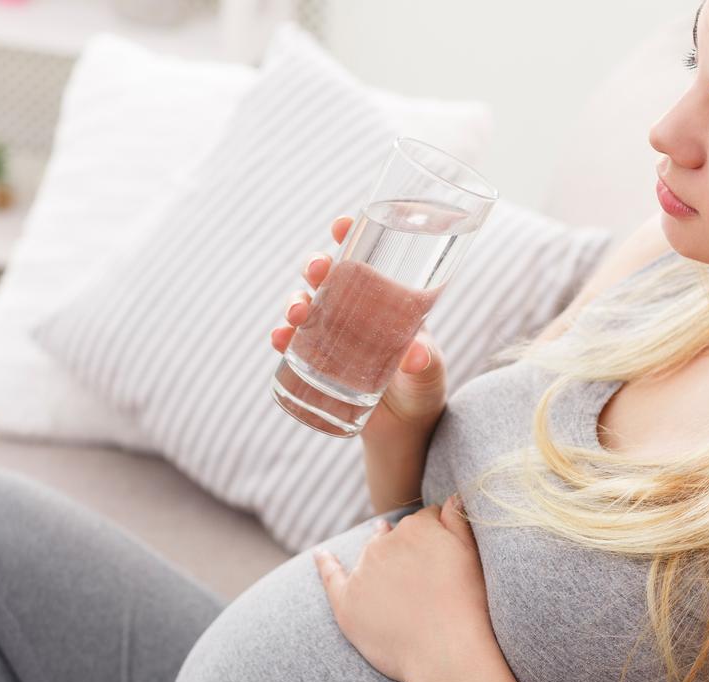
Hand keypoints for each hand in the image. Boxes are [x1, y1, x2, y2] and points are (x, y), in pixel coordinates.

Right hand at [269, 215, 447, 440]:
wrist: (404, 429)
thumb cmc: (424, 390)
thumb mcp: (430, 374)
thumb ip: (426, 363)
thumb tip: (416, 356)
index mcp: (388, 299)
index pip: (368, 257)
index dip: (351, 236)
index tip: (341, 224)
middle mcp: (356, 310)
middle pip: (329, 275)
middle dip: (316, 265)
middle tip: (317, 271)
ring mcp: (333, 334)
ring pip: (306, 303)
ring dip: (294, 301)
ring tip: (296, 313)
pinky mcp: (317, 360)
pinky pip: (292, 343)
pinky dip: (282, 337)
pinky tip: (279, 339)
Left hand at [312, 494, 494, 681]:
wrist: (445, 652)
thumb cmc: (466, 604)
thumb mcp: (471, 551)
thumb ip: (457, 517)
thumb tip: (452, 495)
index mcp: (417, 527)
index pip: (425, 519)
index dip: (437, 535)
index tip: (444, 554)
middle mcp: (385, 543)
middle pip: (395, 536)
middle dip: (407, 547)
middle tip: (424, 574)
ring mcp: (363, 571)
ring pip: (371, 554)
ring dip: (379, 557)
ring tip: (392, 575)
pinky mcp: (347, 601)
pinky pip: (330, 574)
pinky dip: (325, 563)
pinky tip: (320, 554)